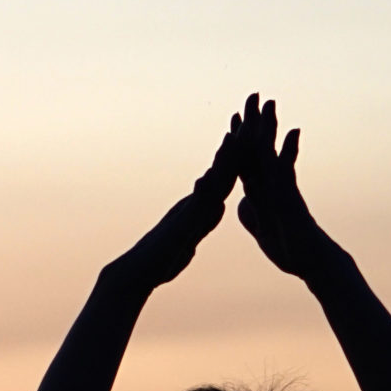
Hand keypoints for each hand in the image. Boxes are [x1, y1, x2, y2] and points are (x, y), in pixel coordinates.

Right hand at [109, 113, 241, 288]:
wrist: (139, 272)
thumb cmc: (161, 262)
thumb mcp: (192, 237)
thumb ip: (203, 221)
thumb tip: (217, 207)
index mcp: (203, 206)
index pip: (227, 177)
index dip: (240, 156)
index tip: (251, 135)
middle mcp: (198, 202)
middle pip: (224, 169)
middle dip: (237, 145)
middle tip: (249, 118)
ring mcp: (192, 208)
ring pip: (214, 178)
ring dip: (226, 156)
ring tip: (238, 133)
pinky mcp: (186, 220)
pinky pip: (202, 198)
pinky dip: (211, 183)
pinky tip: (217, 171)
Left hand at [231, 94, 340, 279]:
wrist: (312, 263)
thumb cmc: (290, 248)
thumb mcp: (260, 229)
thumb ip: (250, 213)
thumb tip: (241, 201)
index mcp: (261, 192)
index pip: (246, 160)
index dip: (238, 139)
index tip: (233, 117)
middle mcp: (273, 185)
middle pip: (259, 149)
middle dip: (255, 122)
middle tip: (253, 95)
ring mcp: (283, 190)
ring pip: (272, 154)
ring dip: (270, 129)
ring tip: (271, 104)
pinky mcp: (292, 198)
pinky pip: (288, 173)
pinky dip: (289, 152)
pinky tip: (293, 131)